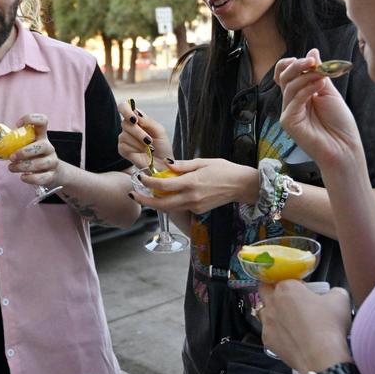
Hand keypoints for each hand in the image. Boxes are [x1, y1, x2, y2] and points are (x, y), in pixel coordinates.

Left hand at [8, 113, 65, 187]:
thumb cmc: (35, 157)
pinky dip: (30, 178)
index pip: (42, 120)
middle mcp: (48, 147)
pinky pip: (42, 177)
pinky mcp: (51, 175)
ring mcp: (52, 161)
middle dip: (24, 152)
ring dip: (23, 166)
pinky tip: (22, 177)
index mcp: (41, 136)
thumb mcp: (27, 147)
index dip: (31, 119)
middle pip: (42, 146)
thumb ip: (16, 144)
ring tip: (12, 168)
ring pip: (40, 163)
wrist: (53, 172)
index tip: (17, 124)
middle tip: (11, 157)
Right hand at [116, 100, 171, 168]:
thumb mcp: (159, 131)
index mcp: (137, 119)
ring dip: (139, 143)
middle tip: (149, 141)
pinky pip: (124, 146)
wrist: (163, 163)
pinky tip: (141, 152)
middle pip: (125, 123)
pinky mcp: (122, 149)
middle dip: (138, 133)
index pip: (124, 107)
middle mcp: (129, 127)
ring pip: (124, 135)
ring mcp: (124, 138)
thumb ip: (148, 121)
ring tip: (148, 148)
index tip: (134, 119)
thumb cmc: (162, 146)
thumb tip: (136, 113)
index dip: (126, 110)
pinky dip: (135, 150)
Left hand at [130, 156, 256, 213]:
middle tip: (132, 195)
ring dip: (155, 203)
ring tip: (145, 195)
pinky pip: (180, 208)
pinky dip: (170, 202)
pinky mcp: (198, 211)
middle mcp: (191, 197)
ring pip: (169, 208)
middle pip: (161, 204)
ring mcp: (195, 206)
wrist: (242, 185)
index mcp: (191, 183)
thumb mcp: (203, 162)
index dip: (148, 182)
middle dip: (144, 201)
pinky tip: (166, 194)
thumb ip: (183, 165)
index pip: (163, 184)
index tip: (139, 177)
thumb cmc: (224, 170)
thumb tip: (166, 164)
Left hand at [258, 281, 352, 373]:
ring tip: (290, 321)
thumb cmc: (329, 326)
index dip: (297, 285)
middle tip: (291, 301)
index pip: (287, 279)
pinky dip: (277, 333)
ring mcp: (267, 322)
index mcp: (287, 288)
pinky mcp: (267, 340)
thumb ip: (333, 291)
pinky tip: (291, 337)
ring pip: (264, 311)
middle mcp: (272, 303)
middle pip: (266, 290)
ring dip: (274, 313)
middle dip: (275, 292)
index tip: (306, 292)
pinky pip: (268, 332)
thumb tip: (333, 294)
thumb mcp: (340, 298)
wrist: (322, 356)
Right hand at [274, 49, 363, 170]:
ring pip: (289, 86)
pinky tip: (319, 87)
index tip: (311, 59)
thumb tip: (313, 51)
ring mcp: (288, 112)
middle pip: (283, 76)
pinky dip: (306, 90)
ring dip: (306, 77)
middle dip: (297, 65)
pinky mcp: (288, 122)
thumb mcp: (329, 92)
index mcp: (300, 94)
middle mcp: (291, 102)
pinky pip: (293, 100)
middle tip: (313, 62)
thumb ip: (319, 73)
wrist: (344, 146)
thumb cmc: (339, 123)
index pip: (286, 73)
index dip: (293, 63)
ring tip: (322, 76)